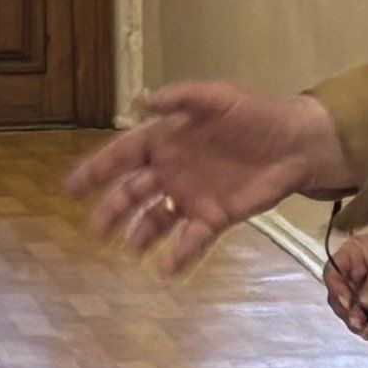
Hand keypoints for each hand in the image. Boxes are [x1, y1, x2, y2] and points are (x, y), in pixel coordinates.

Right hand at [71, 84, 349, 268]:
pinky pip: (190, 240)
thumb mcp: (218, 98)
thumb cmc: (256, 114)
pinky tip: (166, 270)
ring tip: (129, 249)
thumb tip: (143, 101)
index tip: (71, 187)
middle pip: (133, 193)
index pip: (123, 156)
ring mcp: (192, 196)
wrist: (297, 143)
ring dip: (140, 235)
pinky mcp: (216, 218)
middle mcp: (173, 170)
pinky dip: (178, 255)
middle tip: (94, 228)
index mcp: (166, 141)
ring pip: (156, 220)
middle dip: (112, 210)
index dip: (96, 170)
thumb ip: (181, 98)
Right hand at [322, 222, 367, 329]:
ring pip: (350, 315)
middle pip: (338, 299)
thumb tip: (364, 306)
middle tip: (360, 322)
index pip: (332, 275)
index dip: (335, 290)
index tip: (348, 303)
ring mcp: (365, 297)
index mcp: (350, 259)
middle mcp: (353, 279)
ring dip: (357, 326)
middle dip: (346, 313)